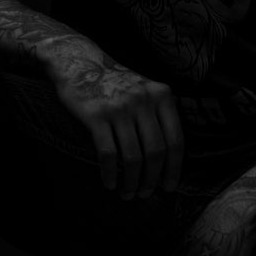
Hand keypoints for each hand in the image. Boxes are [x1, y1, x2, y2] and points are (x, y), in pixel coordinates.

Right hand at [53, 56, 183, 198]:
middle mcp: (143, 100)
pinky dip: (110, 174)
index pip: (176, 140)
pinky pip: (108, 153)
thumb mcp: (146, 89)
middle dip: (152, 179)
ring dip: (132, 182)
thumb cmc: (115, 82)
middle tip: (145, 194)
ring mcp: (119, 107)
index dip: (174, 168)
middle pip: (156, 151)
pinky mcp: (95, 115)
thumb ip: (160, 113)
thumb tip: (170, 157)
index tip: (169, 187)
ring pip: (133, 156)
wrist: (79, 61)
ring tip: (128, 194)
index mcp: (161, 95)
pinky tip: (109, 183)